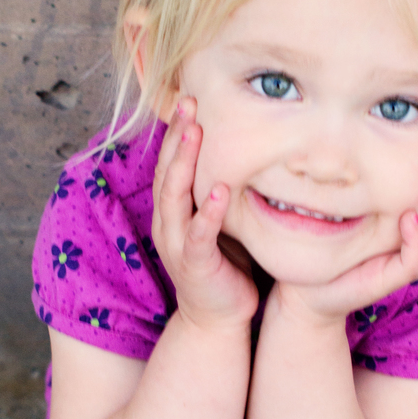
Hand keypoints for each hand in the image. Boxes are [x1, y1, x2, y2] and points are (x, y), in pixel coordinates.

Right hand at [151, 99, 258, 330]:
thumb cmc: (225, 267)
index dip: (177, 132)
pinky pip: (199, 233)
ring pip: (174, 195)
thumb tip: (250, 154)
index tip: (190, 99)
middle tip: (189, 102)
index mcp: (174, 212)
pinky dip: (208, 210)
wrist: (218, 319)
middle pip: (167, 171)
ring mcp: (178, 243)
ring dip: (184, 162)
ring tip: (196, 132)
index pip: (170, 164)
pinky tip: (219, 189)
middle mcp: (169, 223)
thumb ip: (222, 193)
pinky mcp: (194, 264)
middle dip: (177, 136)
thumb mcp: (221, 223)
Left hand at [273, 160, 417, 325]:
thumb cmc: (330, 245)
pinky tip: (408, 218)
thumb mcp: (354, 209)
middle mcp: (414, 251)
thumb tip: (385, 147)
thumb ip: (375, 189)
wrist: (306, 289)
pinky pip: (415, 262)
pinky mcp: (388, 280)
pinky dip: (417, 240)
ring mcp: (402, 267)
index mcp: (413, 234)